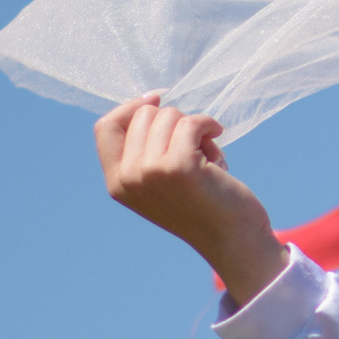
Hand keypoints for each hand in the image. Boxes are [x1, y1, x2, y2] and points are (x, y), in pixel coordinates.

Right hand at [95, 93, 289, 303]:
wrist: (233, 240)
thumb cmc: (205, 205)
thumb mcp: (161, 180)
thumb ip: (146, 151)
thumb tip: (151, 100)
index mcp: (117, 183)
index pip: (104, 128)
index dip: (130, 107)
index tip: (157, 99)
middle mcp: (128, 178)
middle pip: (142, 115)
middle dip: (174, 120)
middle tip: (195, 146)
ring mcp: (150, 172)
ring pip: (168, 115)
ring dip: (195, 127)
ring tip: (208, 155)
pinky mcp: (178, 166)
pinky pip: (191, 122)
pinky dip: (209, 124)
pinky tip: (218, 137)